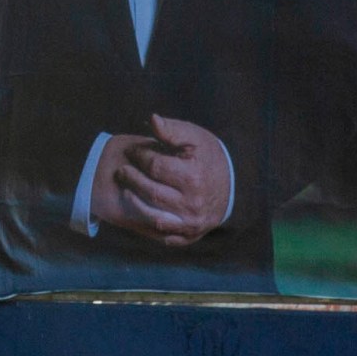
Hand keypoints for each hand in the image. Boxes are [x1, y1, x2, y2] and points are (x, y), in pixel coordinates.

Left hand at [92, 116, 233, 245]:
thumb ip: (172, 130)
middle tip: (122, 171)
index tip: (131, 151)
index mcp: (194, 176)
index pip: (155, 166)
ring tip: (126, 189)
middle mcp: (193, 203)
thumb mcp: (194, 137)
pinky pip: (162, 235)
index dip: (139, 156)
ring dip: (134, 203)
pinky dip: (147, 225)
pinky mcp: (189, 236)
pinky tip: (138, 210)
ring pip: (152, 217)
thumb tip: (152, 119)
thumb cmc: (208, 157)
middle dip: (131, 179)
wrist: (234, 186)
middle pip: (151, 192)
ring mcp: (191, 222)